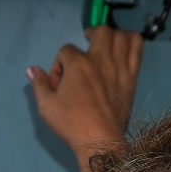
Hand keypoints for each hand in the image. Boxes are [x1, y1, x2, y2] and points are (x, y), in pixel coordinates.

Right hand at [27, 25, 143, 171]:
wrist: (100, 140)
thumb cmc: (71, 123)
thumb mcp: (46, 106)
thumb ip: (40, 84)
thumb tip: (32, 70)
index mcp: (77, 64)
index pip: (65, 51)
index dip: (59, 64)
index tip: (59, 83)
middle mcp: (100, 59)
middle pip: (99, 32)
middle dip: (90, 34)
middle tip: (87, 43)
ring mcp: (119, 66)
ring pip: (122, 36)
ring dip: (113, 35)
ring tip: (107, 43)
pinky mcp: (132, 76)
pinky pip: (137, 48)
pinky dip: (132, 41)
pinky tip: (125, 47)